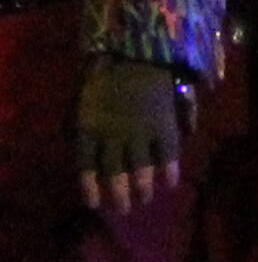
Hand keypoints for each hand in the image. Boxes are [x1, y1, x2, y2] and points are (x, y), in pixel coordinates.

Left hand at [76, 57, 190, 213]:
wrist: (139, 52)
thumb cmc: (107, 71)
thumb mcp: (83, 98)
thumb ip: (85, 124)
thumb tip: (86, 144)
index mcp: (87, 127)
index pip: (86, 165)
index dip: (90, 186)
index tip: (95, 204)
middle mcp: (112, 136)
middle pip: (114, 173)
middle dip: (119, 194)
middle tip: (124, 209)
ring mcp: (140, 134)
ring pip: (140, 170)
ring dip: (142, 188)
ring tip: (145, 200)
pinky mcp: (164, 129)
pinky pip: (167, 157)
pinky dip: (168, 172)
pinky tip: (170, 184)